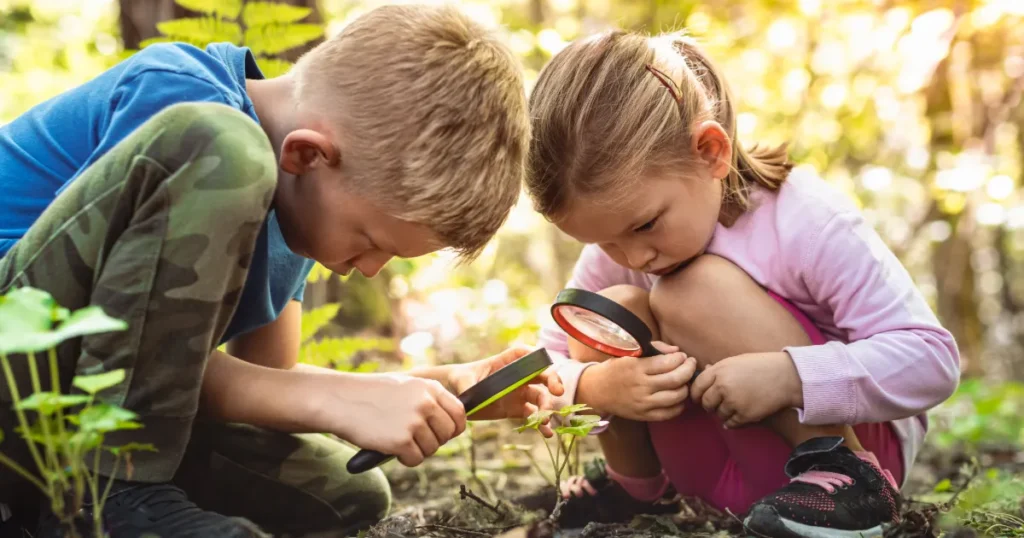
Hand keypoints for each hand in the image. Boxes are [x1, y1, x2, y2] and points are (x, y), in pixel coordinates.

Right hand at [323, 373, 466, 466]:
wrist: (339, 399)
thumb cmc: (370, 393)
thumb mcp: (404, 385)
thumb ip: (427, 398)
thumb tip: (450, 420)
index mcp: (429, 387)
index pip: (459, 412)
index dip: (454, 427)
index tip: (444, 433)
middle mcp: (425, 403)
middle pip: (448, 433)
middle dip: (435, 440)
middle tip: (417, 440)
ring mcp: (414, 422)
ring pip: (432, 448)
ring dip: (418, 450)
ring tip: (399, 441)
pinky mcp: (400, 441)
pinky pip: (416, 459)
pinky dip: (406, 459)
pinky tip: (392, 449)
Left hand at [446, 345, 564, 436]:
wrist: (456, 396)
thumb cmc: (459, 379)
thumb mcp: (462, 380)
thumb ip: (467, 384)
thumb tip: (469, 392)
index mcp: (504, 363)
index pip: (524, 354)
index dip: (536, 356)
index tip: (546, 362)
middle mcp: (517, 376)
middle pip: (540, 374)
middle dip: (552, 380)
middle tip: (558, 391)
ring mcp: (519, 393)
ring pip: (540, 397)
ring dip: (546, 406)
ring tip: (546, 419)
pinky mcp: (517, 409)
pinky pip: (533, 416)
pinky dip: (540, 424)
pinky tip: (547, 433)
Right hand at [577, 341, 697, 421]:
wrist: (597, 390)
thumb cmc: (616, 368)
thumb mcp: (630, 352)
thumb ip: (656, 349)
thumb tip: (677, 352)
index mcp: (636, 367)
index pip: (668, 362)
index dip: (681, 358)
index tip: (683, 356)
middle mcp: (641, 386)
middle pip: (676, 379)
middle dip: (689, 370)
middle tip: (691, 365)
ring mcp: (643, 403)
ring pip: (676, 397)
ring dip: (686, 387)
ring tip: (684, 381)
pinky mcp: (644, 416)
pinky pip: (670, 413)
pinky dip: (680, 405)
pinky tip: (678, 397)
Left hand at [690, 352, 801, 427]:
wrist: (787, 377)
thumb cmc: (762, 366)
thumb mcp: (737, 361)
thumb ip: (719, 369)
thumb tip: (704, 370)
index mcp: (719, 370)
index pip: (697, 386)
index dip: (695, 394)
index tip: (698, 398)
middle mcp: (723, 386)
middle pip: (706, 402)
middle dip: (710, 405)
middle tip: (716, 405)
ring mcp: (733, 401)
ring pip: (718, 414)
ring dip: (724, 413)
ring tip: (736, 406)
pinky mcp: (744, 415)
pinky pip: (730, 424)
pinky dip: (733, 422)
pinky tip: (741, 415)